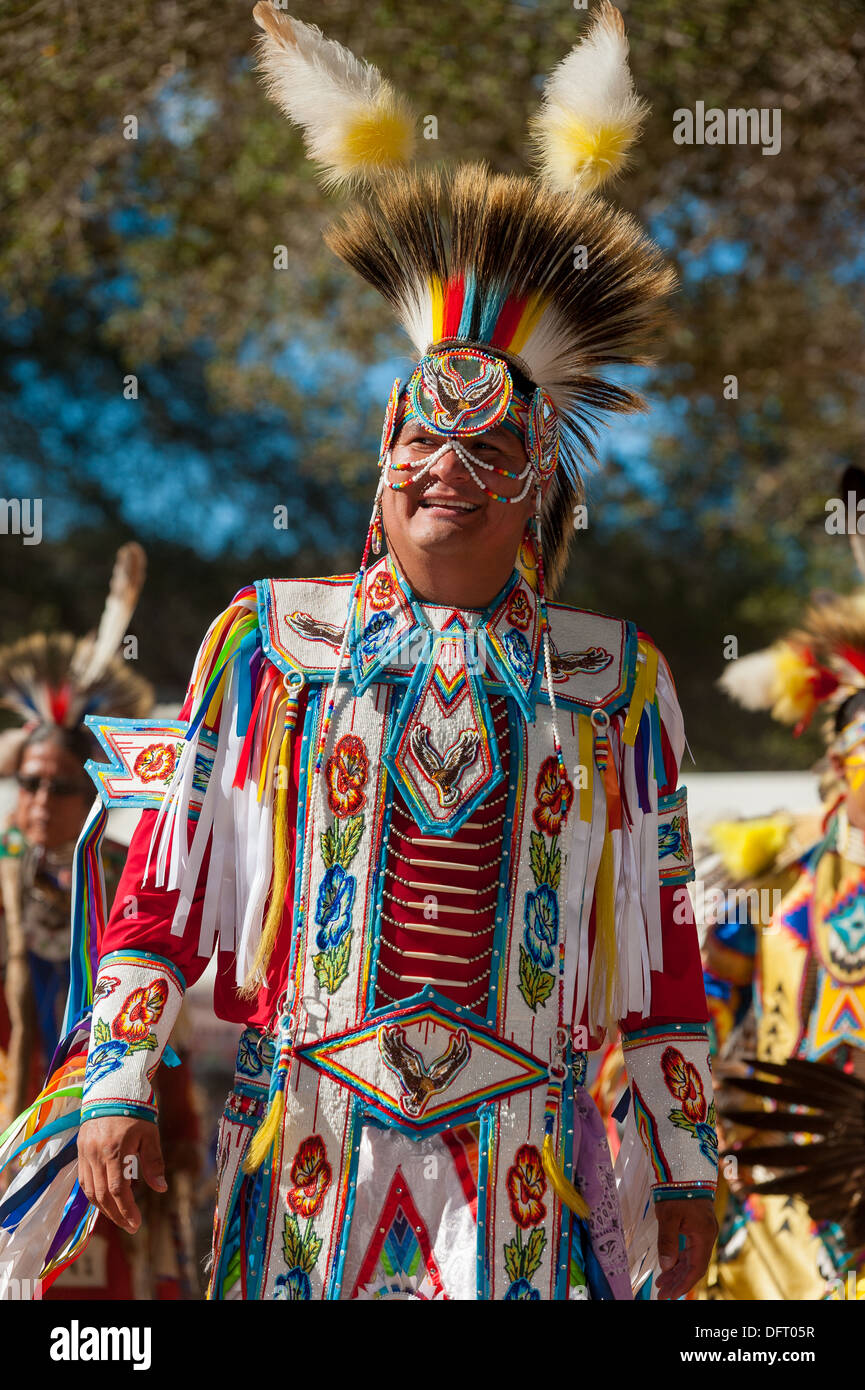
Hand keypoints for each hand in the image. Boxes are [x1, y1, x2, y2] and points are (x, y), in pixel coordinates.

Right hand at [78, 1116, 166, 1233]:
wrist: (112, 1089)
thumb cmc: (136, 1110)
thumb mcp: (150, 1135)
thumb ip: (154, 1162)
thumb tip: (161, 1188)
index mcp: (115, 1150)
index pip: (118, 1190)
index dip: (126, 1210)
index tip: (136, 1224)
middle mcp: (96, 1155)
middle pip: (102, 1195)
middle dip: (116, 1215)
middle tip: (130, 1227)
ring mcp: (85, 1153)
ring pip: (90, 1190)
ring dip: (103, 1208)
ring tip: (119, 1218)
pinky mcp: (80, 1150)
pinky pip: (83, 1180)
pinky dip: (93, 1194)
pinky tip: (104, 1201)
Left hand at [654, 1197, 717, 1299]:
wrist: (686, 1170)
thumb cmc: (677, 1190)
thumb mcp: (668, 1216)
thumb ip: (668, 1242)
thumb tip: (666, 1266)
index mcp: (703, 1236)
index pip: (696, 1268)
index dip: (683, 1284)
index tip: (669, 1295)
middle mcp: (707, 1236)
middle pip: (695, 1266)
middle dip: (678, 1281)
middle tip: (662, 1293)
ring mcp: (703, 1230)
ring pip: (692, 1258)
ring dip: (678, 1271)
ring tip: (662, 1282)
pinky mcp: (698, 1225)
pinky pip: (690, 1249)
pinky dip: (680, 1258)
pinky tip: (669, 1264)